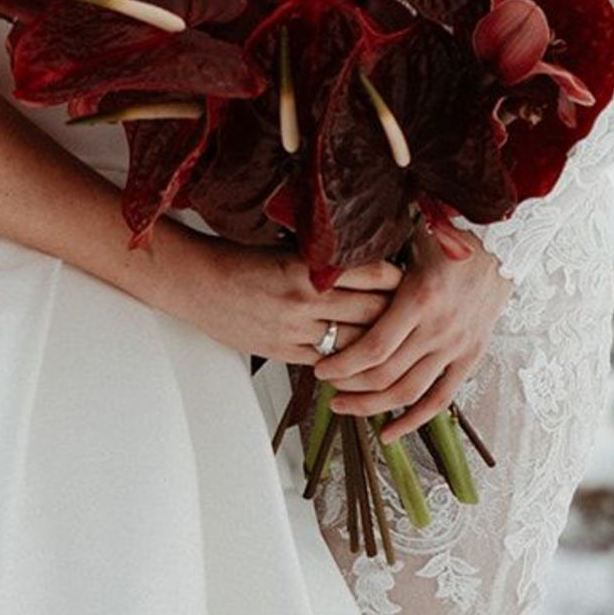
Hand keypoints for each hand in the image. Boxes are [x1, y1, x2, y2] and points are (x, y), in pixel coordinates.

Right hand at [163, 232, 404, 366]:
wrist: (197, 284)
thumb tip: (367, 266)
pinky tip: (361, 360)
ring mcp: (295, 330)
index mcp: (308, 266)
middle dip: (397, 314)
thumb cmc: (239, 262)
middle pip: (372, 312)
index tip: (409, 277)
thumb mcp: (285, 251)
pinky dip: (349, 363)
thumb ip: (325, 263)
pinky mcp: (284, 352)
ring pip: (356, 344)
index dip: (398, 278)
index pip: (373, 273)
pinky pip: (328, 363)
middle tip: (416, 312)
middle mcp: (305, 299)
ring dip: (378, 344)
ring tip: (396, 339)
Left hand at [313, 225, 510, 438]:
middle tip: (326, 387)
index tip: (320, 368)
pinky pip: (441, 399)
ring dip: (372, 407)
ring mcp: (457, 346)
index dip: (343, 364)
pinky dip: (414, 421)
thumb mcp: (409, 241)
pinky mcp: (470, 356)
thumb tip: (329, 272)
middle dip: (349, 386)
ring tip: (345, 407)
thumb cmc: (450, 236)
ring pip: (409, 393)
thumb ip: (375, 264)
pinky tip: (390, 433)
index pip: (374, 347)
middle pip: (386, 375)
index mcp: (420, 298)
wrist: (504, 245)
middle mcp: (439, 329)